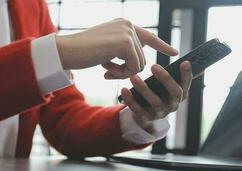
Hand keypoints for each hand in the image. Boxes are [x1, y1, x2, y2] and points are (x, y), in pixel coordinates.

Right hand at [55, 18, 177, 78]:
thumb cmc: (83, 53)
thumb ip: (123, 51)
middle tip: (109, 71)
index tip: (175, 52)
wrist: (66, 51)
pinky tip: (106, 70)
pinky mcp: (125, 42)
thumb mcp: (107, 50)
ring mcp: (127, 32)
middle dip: (127, 69)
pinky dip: (121, 74)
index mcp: (124, 25)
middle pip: (142, 57)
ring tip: (106, 69)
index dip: (162, 45)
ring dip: (123, 72)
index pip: (149, 36)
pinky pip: (134, 67)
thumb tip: (139, 63)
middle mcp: (128, 25)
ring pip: (140, 64)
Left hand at [120, 61, 192, 128]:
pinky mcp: (146, 118)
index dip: (187, 74)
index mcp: (179, 94)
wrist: (144, 114)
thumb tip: (185, 58)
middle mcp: (172, 104)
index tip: (185, 62)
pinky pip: (138, 110)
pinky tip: (124, 90)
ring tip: (133, 77)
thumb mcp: (165, 84)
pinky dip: (131, 100)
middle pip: (174, 93)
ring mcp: (160, 113)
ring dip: (144, 89)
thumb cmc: (156, 92)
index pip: (186, 83)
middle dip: (165, 79)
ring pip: (155, 102)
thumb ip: (174, 73)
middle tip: (154, 66)